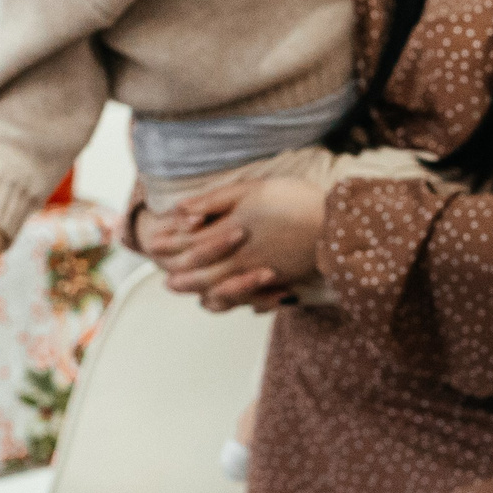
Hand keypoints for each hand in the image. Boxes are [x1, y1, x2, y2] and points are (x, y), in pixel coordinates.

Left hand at [146, 178, 324, 312]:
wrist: (337, 223)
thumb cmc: (295, 199)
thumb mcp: (252, 189)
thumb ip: (214, 201)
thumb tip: (180, 210)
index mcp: (231, 233)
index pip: (190, 243)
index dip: (170, 245)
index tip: (154, 245)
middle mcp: (241, 260)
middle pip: (202, 274)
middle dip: (182, 277)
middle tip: (166, 281)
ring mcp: (259, 275)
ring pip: (223, 293)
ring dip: (204, 294)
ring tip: (196, 296)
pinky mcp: (278, 283)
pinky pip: (249, 300)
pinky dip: (236, 302)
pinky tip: (232, 301)